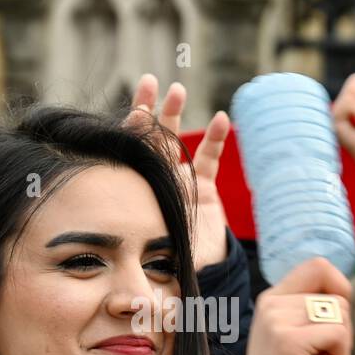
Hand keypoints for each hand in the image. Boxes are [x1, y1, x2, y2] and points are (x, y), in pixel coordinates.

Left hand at [126, 73, 230, 270]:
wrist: (200, 272)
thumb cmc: (171, 266)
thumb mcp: (157, 257)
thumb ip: (148, 252)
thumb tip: (134, 263)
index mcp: (139, 193)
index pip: (132, 158)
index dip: (133, 135)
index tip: (135, 114)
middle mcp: (157, 182)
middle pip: (150, 140)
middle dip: (149, 109)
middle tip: (148, 81)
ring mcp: (180, 180)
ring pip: (176, 141)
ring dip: (176, 114)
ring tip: (177, 89)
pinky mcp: (204, 185)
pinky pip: (209, 158)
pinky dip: (215, 139)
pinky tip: (221, 119)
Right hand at [239, 257, 352, 354]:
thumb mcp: (298, 337)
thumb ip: (313, 311)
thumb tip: (345, 288)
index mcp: (272, 299)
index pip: (318, 266)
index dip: (340, 288)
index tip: (335, 322)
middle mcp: (271, 303)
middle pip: (336, 291)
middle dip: (342, 325)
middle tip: (322, 352)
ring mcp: (277, 319)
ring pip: (341, 313)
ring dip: (340, 345)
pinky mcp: (288, 340)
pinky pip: (339, 334)